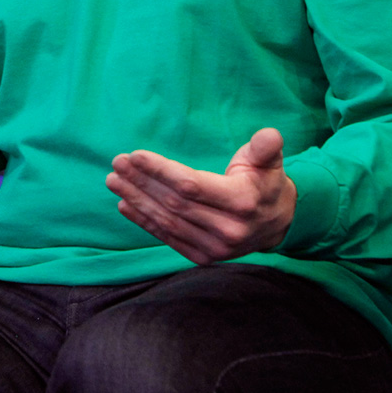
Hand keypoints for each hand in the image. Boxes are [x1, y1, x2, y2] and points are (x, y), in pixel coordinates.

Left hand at [105, 127, 297, 264]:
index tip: (135, 155)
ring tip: (114, 181)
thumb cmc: (265, 184)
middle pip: (174, 203)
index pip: (191, 185)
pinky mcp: (203, 257)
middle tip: (117, 163)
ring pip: (167, 221)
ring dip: (137, 200)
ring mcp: (215, 248)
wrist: (277, 224)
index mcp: (242, 202)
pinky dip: (145, 222)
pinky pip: (168, 237)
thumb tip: (269, 135)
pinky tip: (125, 205)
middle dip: (142, 181)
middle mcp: (228, 229)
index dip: (160, 170)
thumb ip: (265, 148)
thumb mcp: (269, 162)